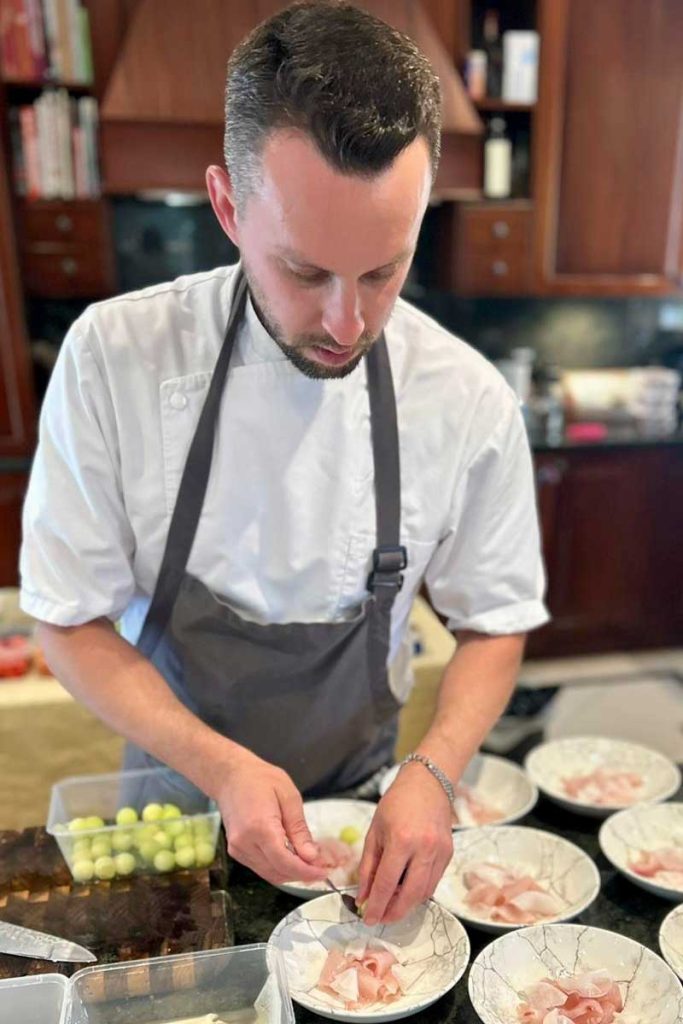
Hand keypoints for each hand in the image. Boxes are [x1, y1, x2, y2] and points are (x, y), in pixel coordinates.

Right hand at [216, 748, 328, 886]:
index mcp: (259, 827)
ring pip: (269, 874)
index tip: (323, 873)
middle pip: (278, 872)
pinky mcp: (236, 851)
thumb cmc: (260, 779)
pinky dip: (278, 867)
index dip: (306, 872)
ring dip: (291, 873)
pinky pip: (261, 868)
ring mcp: (238, 849)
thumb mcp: (289, 797)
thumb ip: (299, 829)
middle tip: (321, 867)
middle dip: (301, 874)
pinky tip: (291, 857)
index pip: (285, 862)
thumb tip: (311, 856)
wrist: (230, 776)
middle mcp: (245, 843)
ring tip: (309, 863)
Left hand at [357, 763, 452, 924]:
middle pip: (410, 895)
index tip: (368, 919)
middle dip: (394, 912)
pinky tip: (407, 889)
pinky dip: (420, 891)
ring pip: (425, 892)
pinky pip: (434, 881)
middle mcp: (424, 848)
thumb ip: (368, 866)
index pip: (387, 883)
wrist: (427, 783)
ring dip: (408, 904)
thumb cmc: (396, 804)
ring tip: (392, 905)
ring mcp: (440, 852)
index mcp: (401, 840)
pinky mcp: (449, 854)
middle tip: (381, 918)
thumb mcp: (375, 831)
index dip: (377, 904)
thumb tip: (363, 896)